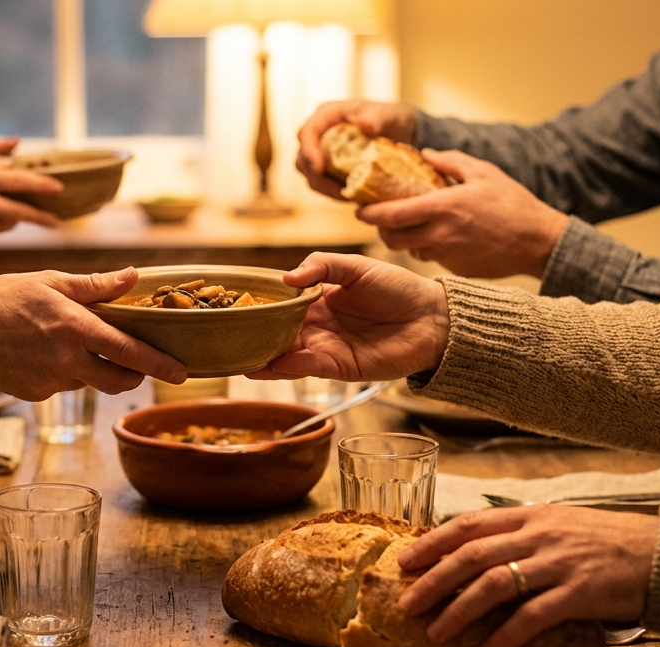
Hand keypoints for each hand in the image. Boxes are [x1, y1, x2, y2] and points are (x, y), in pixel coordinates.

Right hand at [0, 267, 187, 399]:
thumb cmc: (3, 298)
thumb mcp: (50, 281)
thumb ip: (96, 285)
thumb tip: (133, 276)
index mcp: (76, 328)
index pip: (129, 352)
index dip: (159, 364)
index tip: (182, 373)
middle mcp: (67, 361)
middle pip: (118, 381)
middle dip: (133, 375)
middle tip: (134, 362)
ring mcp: (51, 382)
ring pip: (88, 381)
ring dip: (91, 367)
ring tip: (66, 341)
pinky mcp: (36, 396)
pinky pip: (62, 386)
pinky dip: (62, 373)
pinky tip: (40, 354)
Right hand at [248, 252, 449, 380]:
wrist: (433, 318)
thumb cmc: (397, 287)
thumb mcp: (355, 266)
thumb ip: (321, 265)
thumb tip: (286, 278)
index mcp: (317, 300)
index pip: (280, 305)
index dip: (259, 306)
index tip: (235, 307)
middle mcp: (317, 326)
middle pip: (277, 333)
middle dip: (254, 336)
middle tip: (227, 337)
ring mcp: (326, 348)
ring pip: (287, 354)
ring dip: (264, 358)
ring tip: (239, 359)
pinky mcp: (340, 367)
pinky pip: (308, 367)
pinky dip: (289, 367)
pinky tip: (271, 364)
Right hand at [296, 100, 419, 198]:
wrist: (399, 132)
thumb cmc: (390, 118)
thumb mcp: (388, 115)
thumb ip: (377, 118)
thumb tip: (364, 125)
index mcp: (327, 115)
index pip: (307, 132)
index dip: (308, 151)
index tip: (318, 169)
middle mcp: (319, 133)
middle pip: (302, 158)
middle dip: (314, 176)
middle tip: (336, 190)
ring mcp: (320, 152)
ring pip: (308, 175)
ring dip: (324, 188)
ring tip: (346, 195)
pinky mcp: (327, 169)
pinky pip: (322, 184)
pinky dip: (332, 192)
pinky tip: (350, 196)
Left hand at [357, 149, 568, 278]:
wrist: (539, 242)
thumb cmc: (514, 204)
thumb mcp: (483, 173)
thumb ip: (451, 162)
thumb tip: (425, 154)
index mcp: (443, 207)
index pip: (390, 214)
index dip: (369, 213)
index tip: (359, 208)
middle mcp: (440, 234)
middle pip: (392, 238)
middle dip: (381, 230)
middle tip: (380, 219)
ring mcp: (446, 255)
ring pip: (409, 250)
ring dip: (403, 239)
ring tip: (409, 225)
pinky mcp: (455, 269)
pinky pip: (430, 258)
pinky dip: (426, 248)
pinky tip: (436, 236)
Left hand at [396, 505, 659, 646]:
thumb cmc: (611, 542)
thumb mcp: (562, 524)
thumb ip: (524, 533)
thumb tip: (479, 550)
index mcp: (532, 515)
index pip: (469, 524)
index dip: (433, 542)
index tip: (406, 561)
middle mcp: (540, 535)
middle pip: (472, 555)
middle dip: (434, 580)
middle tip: (408, 603)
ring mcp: (559, 563)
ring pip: (494, 584)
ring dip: (459, 611)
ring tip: (437, 633)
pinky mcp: (580, 592)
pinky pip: (532, 616)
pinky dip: (505, 636)